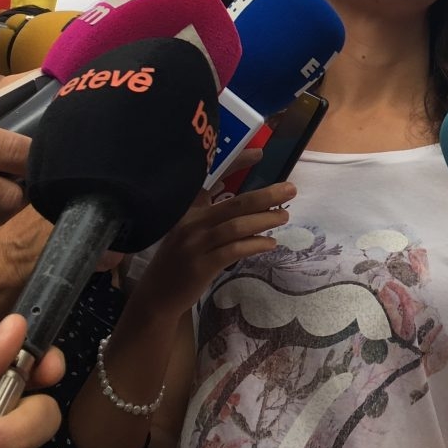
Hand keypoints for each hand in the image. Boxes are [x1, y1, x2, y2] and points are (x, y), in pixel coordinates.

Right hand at [130, 174, 291, 318]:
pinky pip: (234, 250)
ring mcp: (195, 244)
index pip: (214, 178)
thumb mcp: (189, 229)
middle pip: (235, 203)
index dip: (236, 162)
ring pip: (236, 226)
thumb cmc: (179, 259)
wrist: (157, 295)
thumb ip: (211, 213)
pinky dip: (255, 245)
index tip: (260, 153)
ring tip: (284, 216)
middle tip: (290, 189)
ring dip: (264, 220)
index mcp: (189, 209)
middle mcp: (191, 222)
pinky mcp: (201, 266)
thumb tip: (249, 202)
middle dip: (266, 195)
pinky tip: (270, 244)